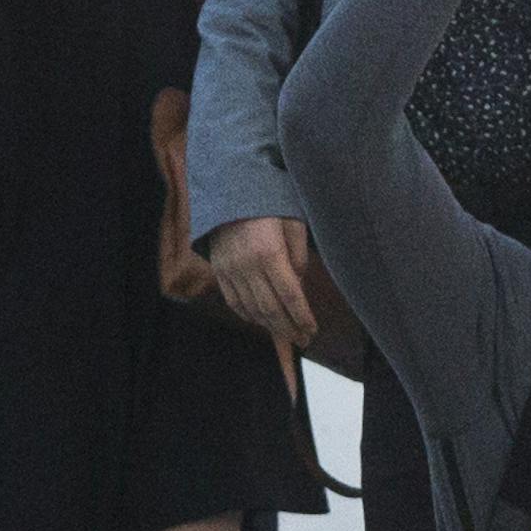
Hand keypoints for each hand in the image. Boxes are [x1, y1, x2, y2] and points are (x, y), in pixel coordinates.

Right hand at [208, 216, 316, 347]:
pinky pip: (233, 301)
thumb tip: (299, 287)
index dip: (302, 317)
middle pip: (270, 308)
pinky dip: (248, 315)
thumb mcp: (294, 224)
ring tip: (287, 335)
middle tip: (303, 340)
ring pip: (251, 309)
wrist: (229, 190)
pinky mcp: (218, 271)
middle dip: (289, 328)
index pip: (290, 295)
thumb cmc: (269, 204)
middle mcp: (247, 266)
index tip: (312, 330)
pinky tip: (261, 321)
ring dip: (270, 326)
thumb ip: (298, 256)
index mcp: (269, 253)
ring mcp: (230, 270)